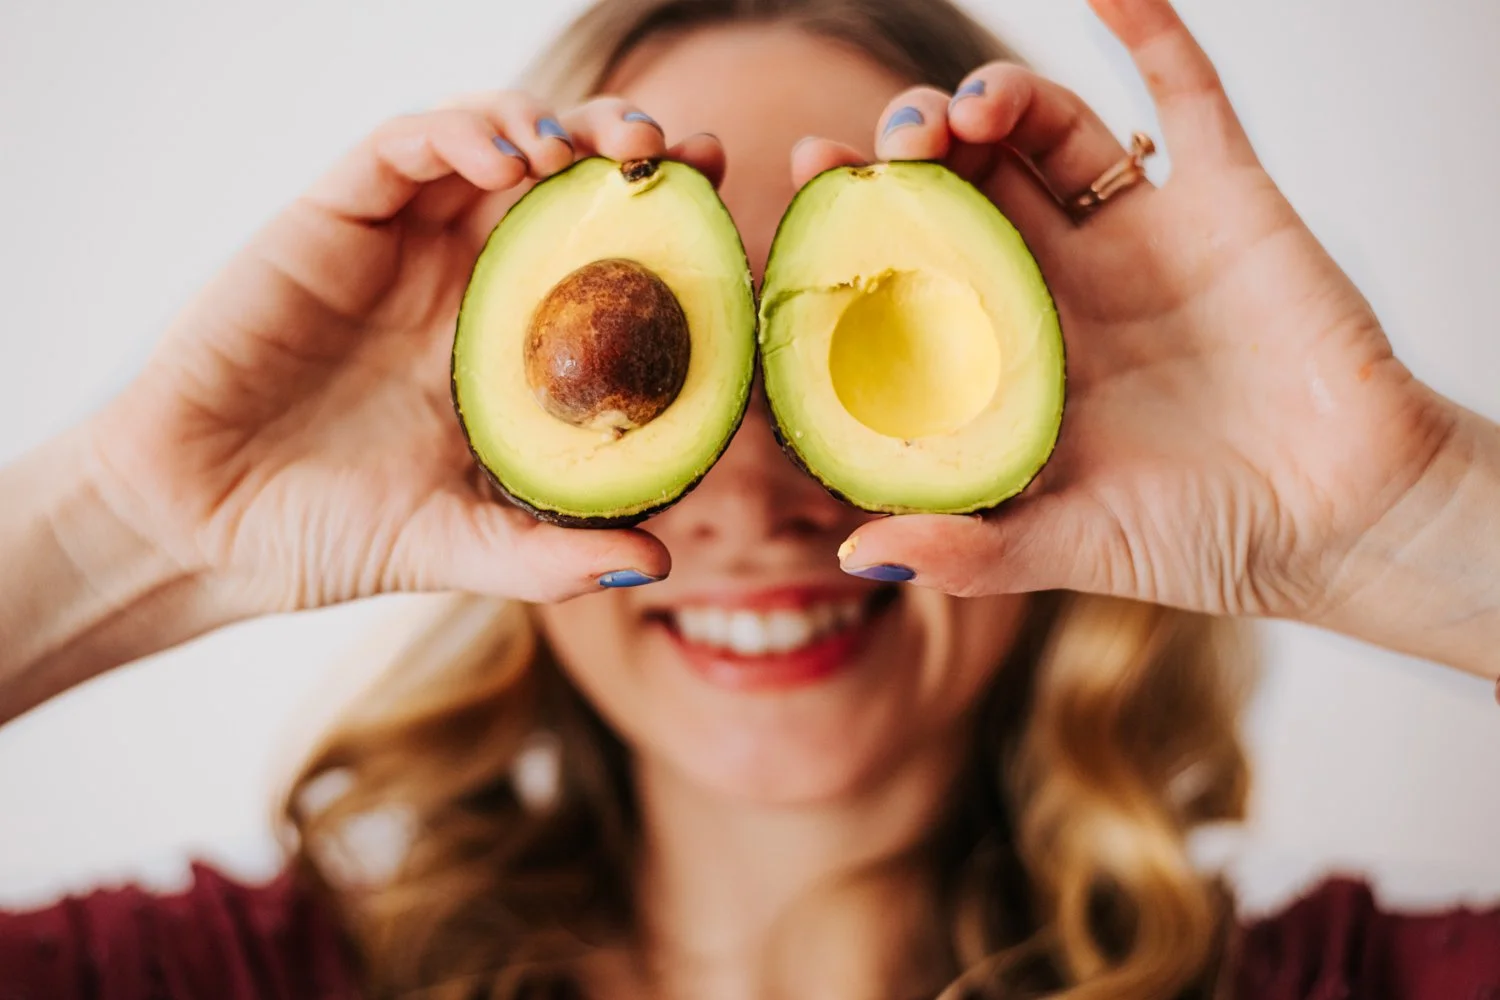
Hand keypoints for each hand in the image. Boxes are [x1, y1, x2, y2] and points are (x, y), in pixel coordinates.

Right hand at [87, 95, 723, 616]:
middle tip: (681, 155)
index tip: (725, 213)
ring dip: (553, 127)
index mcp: (502, 343)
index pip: (597, 262)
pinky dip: (457, 134)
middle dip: (624, 153)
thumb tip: (659, 562)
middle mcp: (459, 280)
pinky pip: (402, 149)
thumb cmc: (325, 535)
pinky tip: (506, 158)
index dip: (662, 230)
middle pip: (560, 185)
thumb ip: (551, 555)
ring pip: (490, 144)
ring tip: (603, 148)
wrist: (197, 527)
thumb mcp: (460, 547)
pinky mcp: (329, 218)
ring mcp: (397, 244)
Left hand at [797, 0, 1458, 621]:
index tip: (810, 178)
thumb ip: (972, 549)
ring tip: (968, 108)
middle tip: (892, 145)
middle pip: (972, 181)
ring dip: (1003, 95)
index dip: (862, 216)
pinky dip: (1152, 33)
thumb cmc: (1202, 539)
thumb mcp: (1072, 547)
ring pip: (1053, 133)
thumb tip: (856, 555)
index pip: (918, 261)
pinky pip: (1188, 99)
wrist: (1341, 521)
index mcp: (1012, 350)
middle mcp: (1064, 281)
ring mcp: (1142, 235)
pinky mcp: (1227, 201)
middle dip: (920, 148)